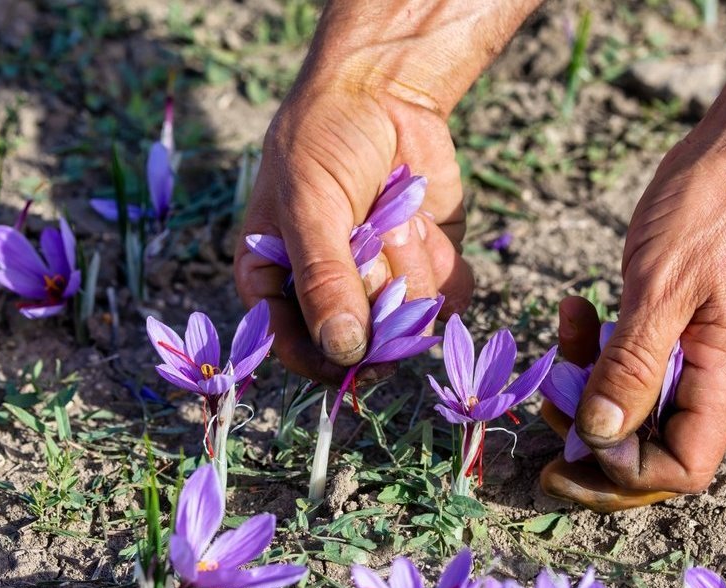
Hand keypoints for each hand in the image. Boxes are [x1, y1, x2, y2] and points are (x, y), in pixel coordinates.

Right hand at [233, 85, 472, 383]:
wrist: (386, 90)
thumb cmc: (326, 139)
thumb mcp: (309, 205)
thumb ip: (323, 279)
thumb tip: (343, 351)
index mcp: (277, 281)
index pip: (295, 348)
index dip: (327, 360)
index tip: (359, 357)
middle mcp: (329, 291)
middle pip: (363, 341)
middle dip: (378, 289)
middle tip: (375, 234)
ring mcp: (381, 282)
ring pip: (410, 318)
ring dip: (410, 264)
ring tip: (395, 213)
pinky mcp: (426, 268)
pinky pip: (448, 296)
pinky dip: (444, 262)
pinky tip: (423, 221)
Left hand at [538, 0, 725, 509]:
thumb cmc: (709, 209)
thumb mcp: (661, 288)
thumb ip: (631, 367)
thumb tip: (598, 436)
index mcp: (723, 379)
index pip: (679, 469)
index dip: (620, 474)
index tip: (568, 444)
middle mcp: (712, 379)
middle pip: (650, 450)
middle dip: (591, 438)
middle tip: (545, 402)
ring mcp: (694, 357)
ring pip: (633, 406)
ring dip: (586, 385)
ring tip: (561, 334)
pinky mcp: (673, 331)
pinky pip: (630, 364)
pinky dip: (595, 349)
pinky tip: (574, 310)